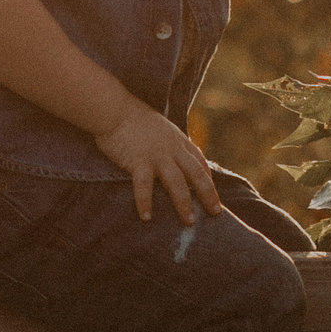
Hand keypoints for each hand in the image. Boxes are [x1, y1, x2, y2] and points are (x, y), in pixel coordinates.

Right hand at [93, 103, 223, 222]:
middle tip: (216, 212)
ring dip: (184, 203)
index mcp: (179, 140)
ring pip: (176, 182)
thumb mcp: (161, 128)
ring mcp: (157, 156)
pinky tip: (146, 217)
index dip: (209, 180)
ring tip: (190, 222)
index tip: (213, 196)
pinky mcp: (138, 161)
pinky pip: (145, 186)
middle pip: (195, 174)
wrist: (114, 109)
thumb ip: (171, 143)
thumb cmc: (134, 119)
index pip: (200, 162)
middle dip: (207, 194)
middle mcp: (172, 149)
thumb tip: (176, 160)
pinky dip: (145, 202)